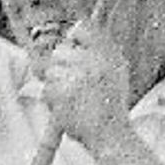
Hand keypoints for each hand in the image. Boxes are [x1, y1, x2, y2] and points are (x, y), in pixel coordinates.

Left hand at [38, 22, 133, 152]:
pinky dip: (53, 100)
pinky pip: (47, 89)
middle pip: (60, 52)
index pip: (81, 29)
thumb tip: (73, 30)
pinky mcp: (63, 93)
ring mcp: (77, 77)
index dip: (72, 38)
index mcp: (107, 54)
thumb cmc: (112, 106)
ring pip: (51, 71)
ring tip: (73, 100)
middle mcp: (93, 62)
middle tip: (72, 84)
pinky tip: (68, 108)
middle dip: (61, 67)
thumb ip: (99, 50)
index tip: (71, 46)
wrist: (112, 135)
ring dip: (57, 85)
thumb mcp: (116, 72)